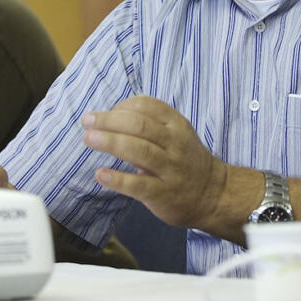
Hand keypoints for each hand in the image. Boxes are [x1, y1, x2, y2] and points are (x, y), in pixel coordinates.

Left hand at [81, 95, 227, 228]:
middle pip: (140, 125)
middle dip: (110, 120)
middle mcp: (174, 144)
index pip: (147, 105)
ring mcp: (170, 169)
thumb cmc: (186, 160)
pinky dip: (118, 179)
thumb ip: (149, 124)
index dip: (122, 106)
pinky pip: (139, 185)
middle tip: (87, 121)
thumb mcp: (176, 134)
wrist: (213, 195)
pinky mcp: (163, 194)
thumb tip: (109, 118)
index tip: (105, 113)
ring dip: (111, 142)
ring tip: (89, 139)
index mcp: (176, 125)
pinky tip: (101, 174)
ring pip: (140, 150)